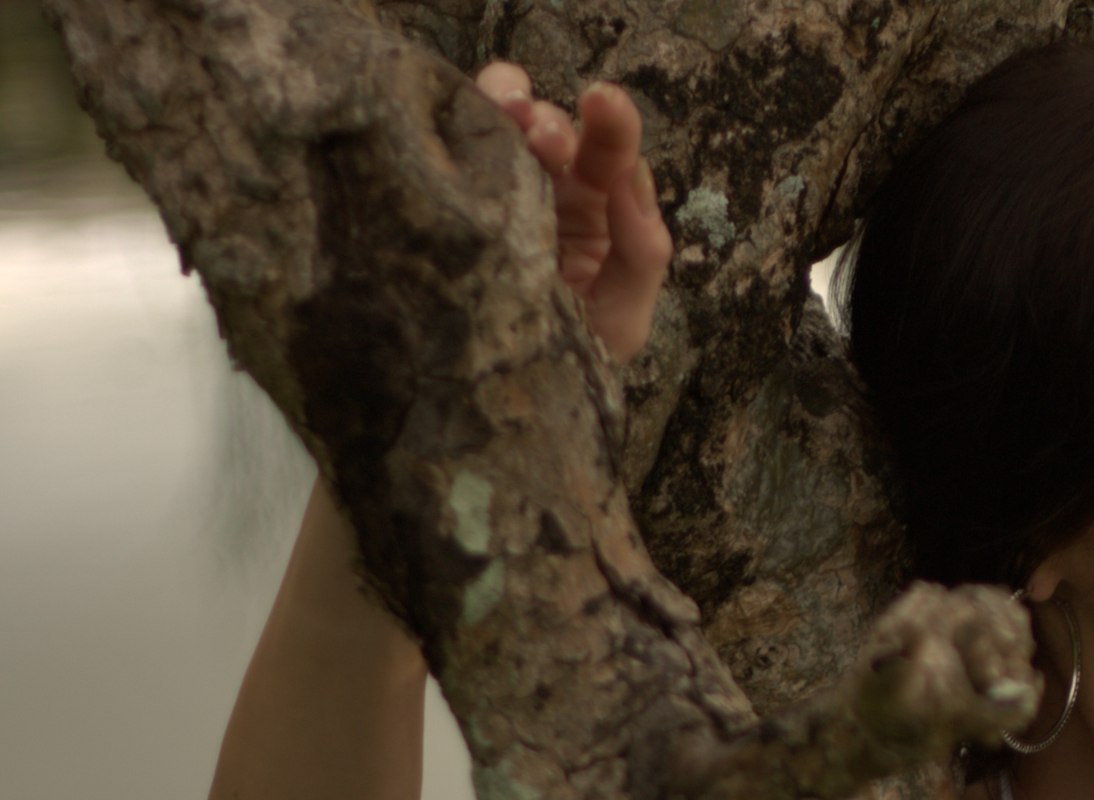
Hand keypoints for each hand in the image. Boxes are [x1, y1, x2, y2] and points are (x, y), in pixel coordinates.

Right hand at [474, 61, 672, 362]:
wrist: (515, 406)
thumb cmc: (578, 361)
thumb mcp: (625, 314)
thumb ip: (642, 248)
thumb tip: (632, 176)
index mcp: (599, 210)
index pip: (609, 153)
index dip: (611, 120)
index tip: (603, 99)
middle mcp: (550, 190)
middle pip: (551, 126)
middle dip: (552, 119)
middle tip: (546, 139)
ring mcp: (499, 190)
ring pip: (498, 120)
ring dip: (504, 103)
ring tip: (508, 117)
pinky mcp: (452, 200)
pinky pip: (452, 147)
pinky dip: (457, 122)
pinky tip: (461, 128)